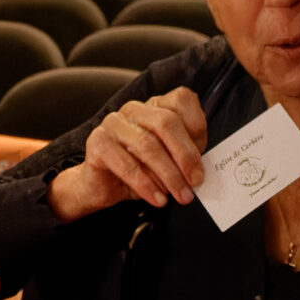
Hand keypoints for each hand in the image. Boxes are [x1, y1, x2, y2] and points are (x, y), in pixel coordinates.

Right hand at [49, 86, 207, 219]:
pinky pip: (126, 164)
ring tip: (180, 195)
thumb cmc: (142, 170)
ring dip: (168, 175)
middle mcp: (134, 109)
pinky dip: (146, 185)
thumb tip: (197, 170)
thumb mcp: (170, 161)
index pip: (181, 100)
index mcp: (156, 106)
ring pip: (147, 144)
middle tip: (195, 181)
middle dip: (185, 155)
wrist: (105, 186)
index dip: (196, 126)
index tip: (202, 159)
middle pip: (166, 122)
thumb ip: (186, 156)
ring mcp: (113, 123)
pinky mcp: (98, 142)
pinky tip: (158, 199)